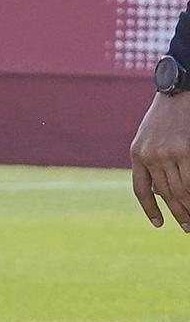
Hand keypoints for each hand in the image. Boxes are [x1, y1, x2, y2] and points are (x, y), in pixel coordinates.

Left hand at [132, 91, 189, 230]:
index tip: (158, 223)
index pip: (141, 189)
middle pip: (165, 193)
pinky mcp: (184, 151)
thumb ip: (151, 161)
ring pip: (179, 189)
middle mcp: (149, 157)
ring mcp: (167, 154)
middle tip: (188, 228)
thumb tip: (161, 191)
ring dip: (188, 207)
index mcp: (136, 155)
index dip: (150, 208)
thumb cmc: (166, 115)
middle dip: (178, 212)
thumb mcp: (149, 137)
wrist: (177, 93)